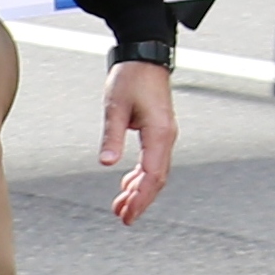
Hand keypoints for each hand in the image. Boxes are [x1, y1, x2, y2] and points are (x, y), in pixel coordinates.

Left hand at [100, 60, 176, 225]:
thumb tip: (107, 162)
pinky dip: (140, 176)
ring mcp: (164, 135)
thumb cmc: (131, 77)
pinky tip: (127, 184)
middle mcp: (166, 137)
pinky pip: (152, 161)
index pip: (153, 175)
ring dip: (139, 191)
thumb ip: (112, 136)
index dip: (141, 198)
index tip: (129, 214)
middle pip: (156, 179)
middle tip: (124, 218)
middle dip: (140, 200)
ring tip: (122, 207)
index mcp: (160, 133)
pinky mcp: (158, 132)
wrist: (144, 57)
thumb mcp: (115, 106)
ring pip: (155, 172)